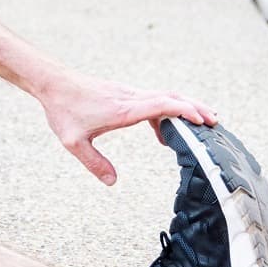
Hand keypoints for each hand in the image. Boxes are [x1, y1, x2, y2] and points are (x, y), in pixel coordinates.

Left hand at [38, 70, 216, 185]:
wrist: (53, 83)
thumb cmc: (63, 110)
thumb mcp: (73, 142)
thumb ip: (94, 162)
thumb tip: (113, 182)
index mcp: (123, 109)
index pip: (162, 104)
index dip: (184, 110)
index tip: (202, 119)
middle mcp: (130, 98)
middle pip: (171, 97)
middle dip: (195, 107)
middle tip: (215, 120)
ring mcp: (128, 94)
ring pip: (164, 96)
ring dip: (184, 106)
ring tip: (200, 122)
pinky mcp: (124, 94)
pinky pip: (153, 99)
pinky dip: (167, 109)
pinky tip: (163, 130)